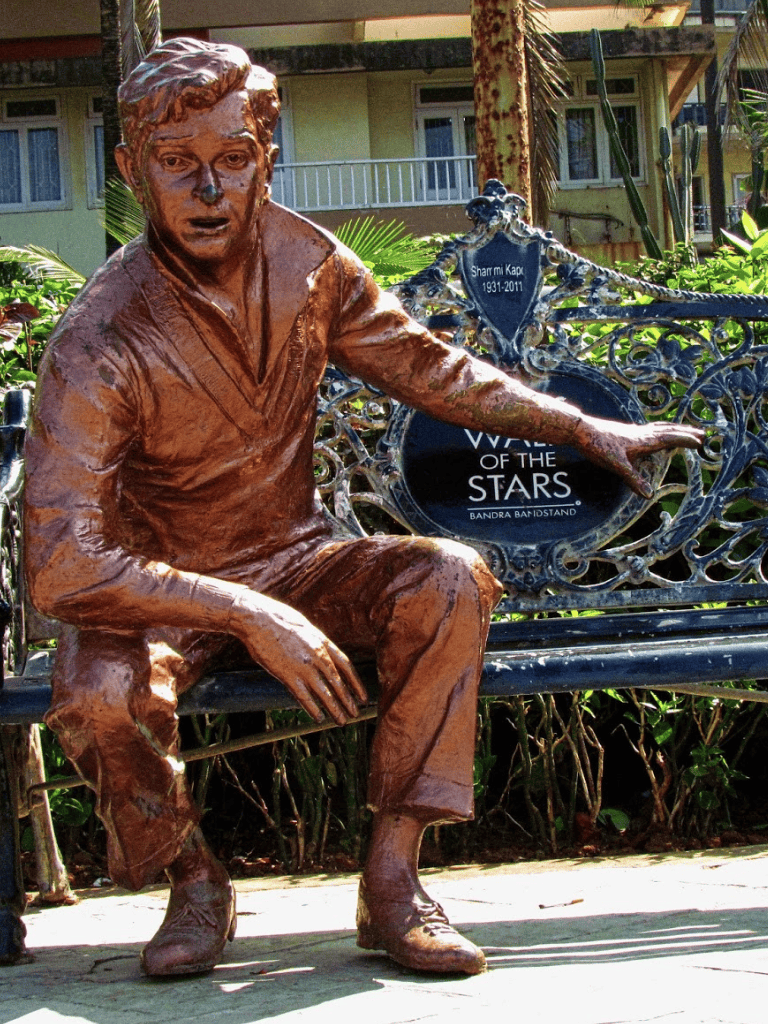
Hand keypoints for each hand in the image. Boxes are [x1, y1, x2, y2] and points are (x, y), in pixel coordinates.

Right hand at [229, 591, 367, 724]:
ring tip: (342, 721)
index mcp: (323, 642)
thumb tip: (320, 651)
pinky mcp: (287, 675)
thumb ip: (315, 642)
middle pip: (338, 683)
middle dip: (348, 700)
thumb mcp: (305, 627)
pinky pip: (304, 696)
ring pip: (325, 693)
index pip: (346, 666)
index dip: (356, 683)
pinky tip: (319, 719)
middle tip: (355, 714)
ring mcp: (303, 666)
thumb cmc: (278, 619)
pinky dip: (313, 709)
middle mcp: (317, 656)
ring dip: (335, 709)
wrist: (258, 618)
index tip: (363, 696)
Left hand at [576, 416, 704, 498]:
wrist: (579, 430)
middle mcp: (640, 433)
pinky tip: (653, 434)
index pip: (670, 438)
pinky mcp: (624, 432)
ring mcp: (632, 432)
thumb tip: (649, 496)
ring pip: (659, 427)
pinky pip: (648, 429)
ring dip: (674, 429)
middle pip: (668, 430)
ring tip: (684, 429)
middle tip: (702, 434)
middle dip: (685, 433)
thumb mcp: (617, 465)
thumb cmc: (597, 445)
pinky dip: (658, 429)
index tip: (701, 442)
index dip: (685, 440)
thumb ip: (634, 480)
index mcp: (643, 440)